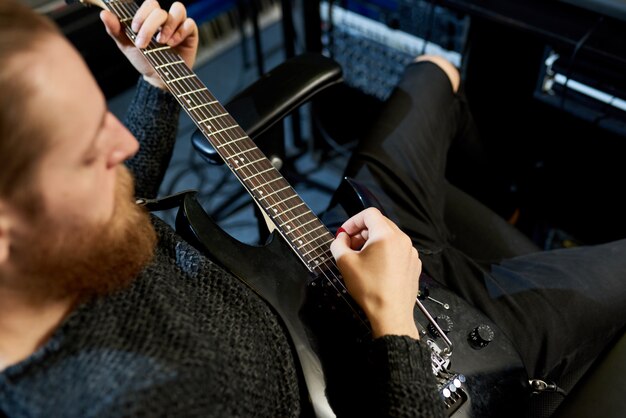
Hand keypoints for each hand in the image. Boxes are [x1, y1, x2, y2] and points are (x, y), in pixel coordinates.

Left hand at [100, 0, 198, 89]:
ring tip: (161, 41)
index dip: (142, 14)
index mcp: (150, 17)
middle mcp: (165, 19)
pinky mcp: (190, 34)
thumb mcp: (126, 46)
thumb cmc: (143, 60)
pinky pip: (190, 23)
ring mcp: (179, 25)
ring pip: (178, 9)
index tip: (134, 30)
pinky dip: (181, 32)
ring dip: (168, 26)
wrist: (157, 79)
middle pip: (160, 9)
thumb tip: (104, 14)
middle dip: (150, 26)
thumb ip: (115, 30)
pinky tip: (173, 43)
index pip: (149, 4)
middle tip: (143, 43)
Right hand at [330, 208, 420, 338]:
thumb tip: (341, 239)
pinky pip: (398, 250)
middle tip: (350, 245)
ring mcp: (411, 252)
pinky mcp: (414, 264)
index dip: (353, 221)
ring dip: (373, 242)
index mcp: (386, 235)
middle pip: (380, 223)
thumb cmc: (369, 288)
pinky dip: (385, 252)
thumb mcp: (345, 263)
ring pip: (390, 237)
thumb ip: (338, 244)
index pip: (369, 214)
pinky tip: (376, 268)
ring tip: (362, 257)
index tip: (344, 234)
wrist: (391, 314)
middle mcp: (402, 239)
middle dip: (362, 231)